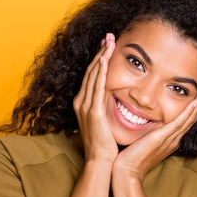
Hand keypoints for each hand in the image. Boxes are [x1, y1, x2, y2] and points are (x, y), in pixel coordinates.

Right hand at [73, 33, 117, 162]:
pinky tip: (105, 60)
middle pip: (91, 71)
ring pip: (94, 75)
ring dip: (101, 57)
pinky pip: (96, 87)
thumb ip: (106, 107)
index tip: (107, 45)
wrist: (100, 161)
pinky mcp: (92, 111)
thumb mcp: (104, 120)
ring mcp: (85, 106)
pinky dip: (100, 72)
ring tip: (108, 41)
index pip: (92, 76)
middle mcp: (81, 101)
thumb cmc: (105, 143)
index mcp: (84, 103)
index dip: (99, 59)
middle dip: (100, 52)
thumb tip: (114, 98)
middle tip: (109, 36)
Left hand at [112, 83, 196, 181]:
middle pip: (193, 116)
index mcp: (171, 139)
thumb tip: (151, 120)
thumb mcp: (145, 140)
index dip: (195, 105)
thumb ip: (151, 131)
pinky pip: (179, 123)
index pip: (187, 119)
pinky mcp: (163, 138)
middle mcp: (175, 139)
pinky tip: (195, 101)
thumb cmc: (132, 158)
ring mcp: (171, 139)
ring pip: (190, 118)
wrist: (127, 172)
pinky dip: (188, 111)